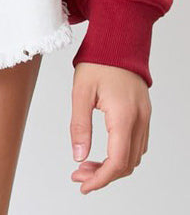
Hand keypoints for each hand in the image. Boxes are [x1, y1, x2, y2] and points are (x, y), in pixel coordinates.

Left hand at [70, 62, 150, 193]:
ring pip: (134, 156)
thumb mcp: (80, 91)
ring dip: (112, 166)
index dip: (100, 179)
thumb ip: (79, 125)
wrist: (118, 38)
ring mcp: (145, 116)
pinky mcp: (144, 113)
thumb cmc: (98, 61)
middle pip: (127, 164)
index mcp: (124, 116)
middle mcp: (140, 119)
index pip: (117, 161)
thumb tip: (78, 156)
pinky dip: (121, 153)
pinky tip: (102, 150)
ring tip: (86, 163)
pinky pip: (137, 143)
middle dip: (103, 175)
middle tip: (78, 174)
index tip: (83, 185)